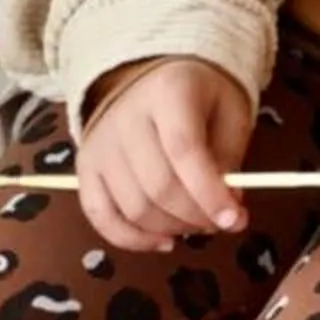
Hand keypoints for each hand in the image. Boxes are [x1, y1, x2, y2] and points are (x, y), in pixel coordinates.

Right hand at [76, 56, 251, 252]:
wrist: (152, 79)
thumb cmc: (199, 98)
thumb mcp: (229, 113)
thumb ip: (230, 160)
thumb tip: (227, 212)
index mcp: (168, 91)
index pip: (184, 150)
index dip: (210, 192)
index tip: (234, 219)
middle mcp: (125, 116)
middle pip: (158, 186)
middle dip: (195, 216)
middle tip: (220, 223)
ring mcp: (99, 144)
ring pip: (134, 208)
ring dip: (171, 229)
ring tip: (196, 225)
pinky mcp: (84, 168)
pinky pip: (101, 217)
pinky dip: (133, 240)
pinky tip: (165, 241)